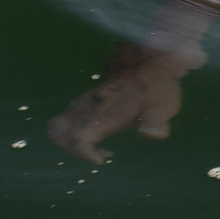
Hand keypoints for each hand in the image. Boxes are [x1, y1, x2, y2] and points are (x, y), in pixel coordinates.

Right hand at [47, 46, 191, 164]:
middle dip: (74, 151)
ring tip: (97, 148)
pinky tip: (98, 137)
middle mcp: (87, 108)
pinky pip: (64, 119)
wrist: (145, 59)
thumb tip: (151, 134)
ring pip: (57, 126)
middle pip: (59, 133)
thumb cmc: (155, 86)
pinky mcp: (83, 100)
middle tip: (99, 155)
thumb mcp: (162, 106)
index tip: (103, 158)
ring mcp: (82, 102)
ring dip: (70, 143)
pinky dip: (71, 134)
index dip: (83, 154)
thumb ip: (155, 122)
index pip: (77, 138)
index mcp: (104, 113)